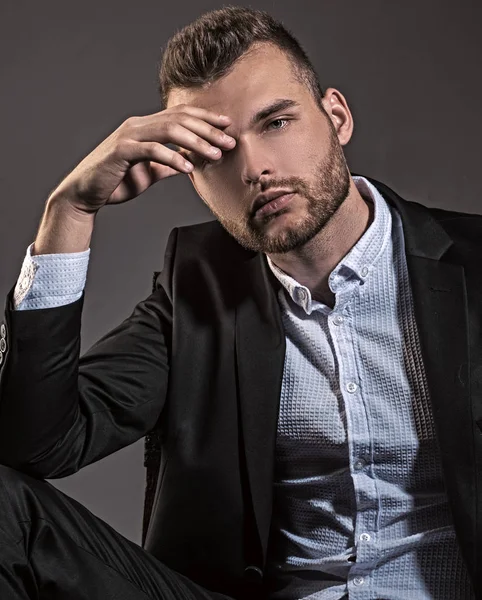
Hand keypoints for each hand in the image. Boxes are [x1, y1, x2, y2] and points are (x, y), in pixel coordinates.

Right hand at [49, 105, 235, 213]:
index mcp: (145, 127)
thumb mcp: (150, 173)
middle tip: (229, 142)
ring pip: (168, 130)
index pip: (181, 115)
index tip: (228, 127)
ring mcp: (128, 136)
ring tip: (215, 154)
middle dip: (208, 130)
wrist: (85, 193)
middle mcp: (137, 125)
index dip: (206, 119)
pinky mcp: (120, 151)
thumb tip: (191, 162)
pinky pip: (152, 150)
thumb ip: (169, 165)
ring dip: (196, 141)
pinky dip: (172, 157)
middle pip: (179, 119)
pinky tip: (188, 167)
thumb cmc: (116, 182)